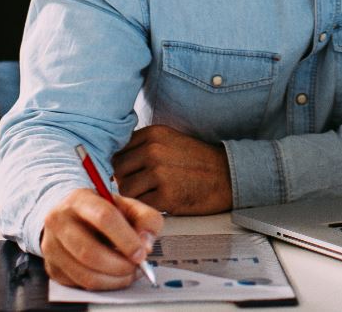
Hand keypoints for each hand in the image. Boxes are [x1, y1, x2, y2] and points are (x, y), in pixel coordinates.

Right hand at [39, 187, 162, 290]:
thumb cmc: (103, 211)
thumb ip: (146, 219)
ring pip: (84, 273)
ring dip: (113, 280)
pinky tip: (113, 276)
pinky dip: (102, 285)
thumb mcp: (127, 206)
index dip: (125, 239)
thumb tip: (145, 245)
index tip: (142, 253)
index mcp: (79, 199)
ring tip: (128, 273)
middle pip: (89, 251)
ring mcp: (51, 246)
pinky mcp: (52, 267)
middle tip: (136, 266)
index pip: (103, 217)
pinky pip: (79, 284)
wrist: (72, 215)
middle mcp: (59, 221)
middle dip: (119, 265)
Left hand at [113, 124, 233, 214]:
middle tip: (141, 187)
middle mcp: (153, 150)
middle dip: (125, 180)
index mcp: (153, 134)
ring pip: (126, 189)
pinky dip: (146, 207)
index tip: (130, 172)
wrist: (226, 176)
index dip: (121, 164)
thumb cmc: (196, 161)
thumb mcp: (169, 141)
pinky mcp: (166, 196)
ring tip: (151, 195)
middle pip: (118, 169)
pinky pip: (140, 205)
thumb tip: (114, 163)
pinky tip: (160, 202)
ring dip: (134, 196)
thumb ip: (143, 146)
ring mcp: (159, 173)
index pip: (118, 149)